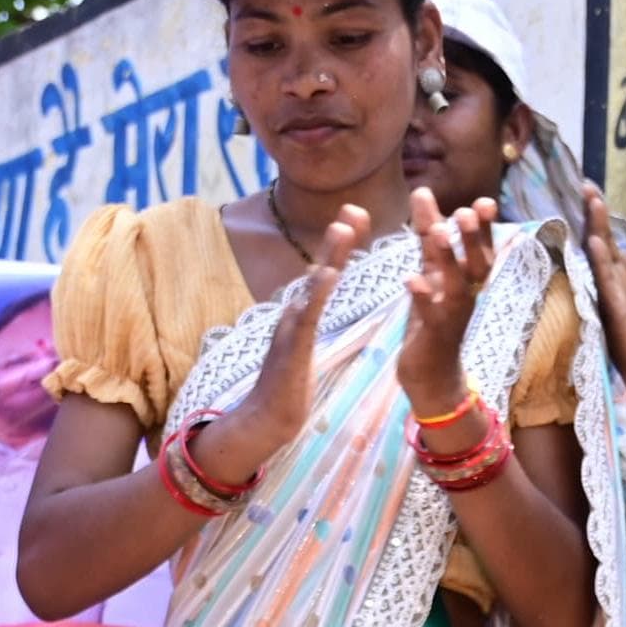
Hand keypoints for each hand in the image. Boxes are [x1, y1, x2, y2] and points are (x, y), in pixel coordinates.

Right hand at [198, 210, 371, 485]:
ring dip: (329, 253)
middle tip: (355, 207)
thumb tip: (319, 310)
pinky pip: (308, 314)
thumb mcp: (307, 348)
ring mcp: (292, 326)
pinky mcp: (293, 345)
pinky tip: (330, 272)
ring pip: (314, 283)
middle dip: (337, 236)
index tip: (357, 217)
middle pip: (319, 266)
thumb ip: (312, 323)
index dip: (340, 245)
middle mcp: (295, 312)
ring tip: (344, 225)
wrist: (268, 419)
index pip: (325, 271)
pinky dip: (318, 291)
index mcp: (303, 313)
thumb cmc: (289, 389)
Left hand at [400, 186, 500, 418]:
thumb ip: (428, 234)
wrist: (431, 376)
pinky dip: (423, 298)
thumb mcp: (432, 272)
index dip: (485, 228)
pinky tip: (412, 279)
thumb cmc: (432, 319)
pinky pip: (430, 316)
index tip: (485, 203)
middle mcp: (465, 297)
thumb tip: (422, 191)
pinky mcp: (433, 336)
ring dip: (449, 260)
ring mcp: (451, 317)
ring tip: (438, 233)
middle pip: (477, 266)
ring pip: (456, 287)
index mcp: (466, 282)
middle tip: (464, 212)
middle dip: (473, 239)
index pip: (481, 250)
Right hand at [576, 185, 625, 409]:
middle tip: (584, 185)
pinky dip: (603, 263)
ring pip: (602, 260)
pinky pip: (608, 285)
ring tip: (591, 200)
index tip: (590, 190)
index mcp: (610, 287)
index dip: (598, 219)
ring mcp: (607, 303)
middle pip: (600, 246)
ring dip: (596, 228)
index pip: (604, 246)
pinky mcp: (615, 316)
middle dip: (593, 216)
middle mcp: (604, 292)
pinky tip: (598, 243)